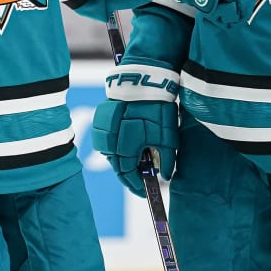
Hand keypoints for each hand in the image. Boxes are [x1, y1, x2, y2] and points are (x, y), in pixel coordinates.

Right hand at [92, 60, 179, 197]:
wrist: (146, 79)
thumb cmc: (158, 108)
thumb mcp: (168, 137)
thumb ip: (166, 160)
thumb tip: (165, 176)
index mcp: (126, 147)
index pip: (127, 174)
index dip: (136, 185)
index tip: (144, 192)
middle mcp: (110, 140)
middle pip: (117, 165)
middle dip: (129, 175)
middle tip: (141, 179)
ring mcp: (103, 128)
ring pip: (109, 153)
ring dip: (121, 160)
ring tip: (135, 163)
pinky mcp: (102, 117)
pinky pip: (105, 139)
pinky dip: (115, 146)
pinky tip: (126, 146)